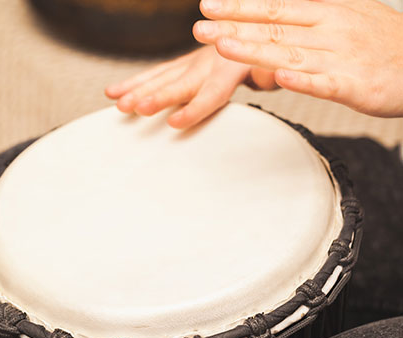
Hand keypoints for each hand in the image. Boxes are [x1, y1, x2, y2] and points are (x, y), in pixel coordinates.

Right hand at [105, 45, 276, 128]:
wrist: (252, 30)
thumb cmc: (265, 57)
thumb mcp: (275, 65)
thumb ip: (270, 74)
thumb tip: (270, 75)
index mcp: (231, 68)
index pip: (211, 92)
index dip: (193, 109)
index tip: (174, 122)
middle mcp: (207, 63)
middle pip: (178, 84)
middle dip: (156, 96)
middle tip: (136, 108)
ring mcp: (192, 62)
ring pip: (161, 77)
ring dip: (138, 91)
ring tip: (118, 104)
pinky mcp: (182, 65)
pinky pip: (156, 74)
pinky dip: (134, 83)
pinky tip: (113, 93)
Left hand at [194, 0, 402, 116]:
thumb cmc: (381, 44)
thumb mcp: (346, 17)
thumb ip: (310, 18)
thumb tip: (277, 17)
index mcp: (325, 14)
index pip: (274, 9)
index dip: (239, 7)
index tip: (208, 5)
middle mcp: (329, 31)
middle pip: (274, 29)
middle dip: (234, 28)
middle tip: (201, 28)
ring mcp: (341, 57)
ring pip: (291, 54)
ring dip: (255, 51)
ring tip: (224, 48)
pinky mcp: (353, 85)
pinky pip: (324, 83)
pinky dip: (302, 80)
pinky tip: (280, 77)